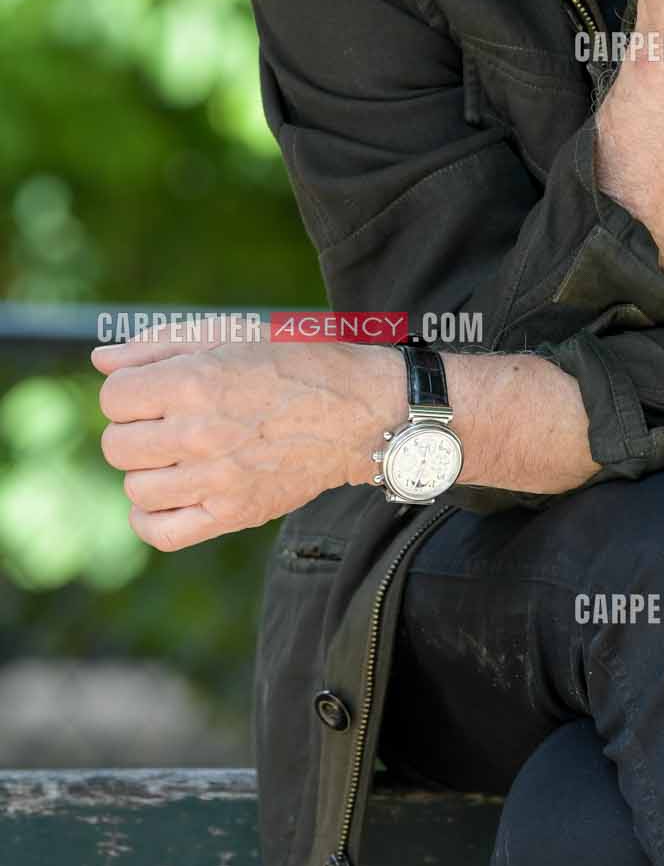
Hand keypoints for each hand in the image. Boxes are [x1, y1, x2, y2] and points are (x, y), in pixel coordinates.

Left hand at [93, 328, 398, 550]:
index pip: (114, 397)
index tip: (155, 389)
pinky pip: (161, 532)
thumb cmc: (296, 362)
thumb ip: (160, 343)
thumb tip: (101, 361)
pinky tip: (165, 495)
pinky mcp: (233, 513)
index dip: (129, 389)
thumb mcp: (232, 333)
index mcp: (196, 381)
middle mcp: (200, 433)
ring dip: (148, 469)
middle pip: (117, 445)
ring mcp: (216, 479)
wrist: (359, 411)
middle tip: (168, 421)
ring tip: (178, 454)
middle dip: (135, 429)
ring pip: (135, 487)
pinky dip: (149, 518)